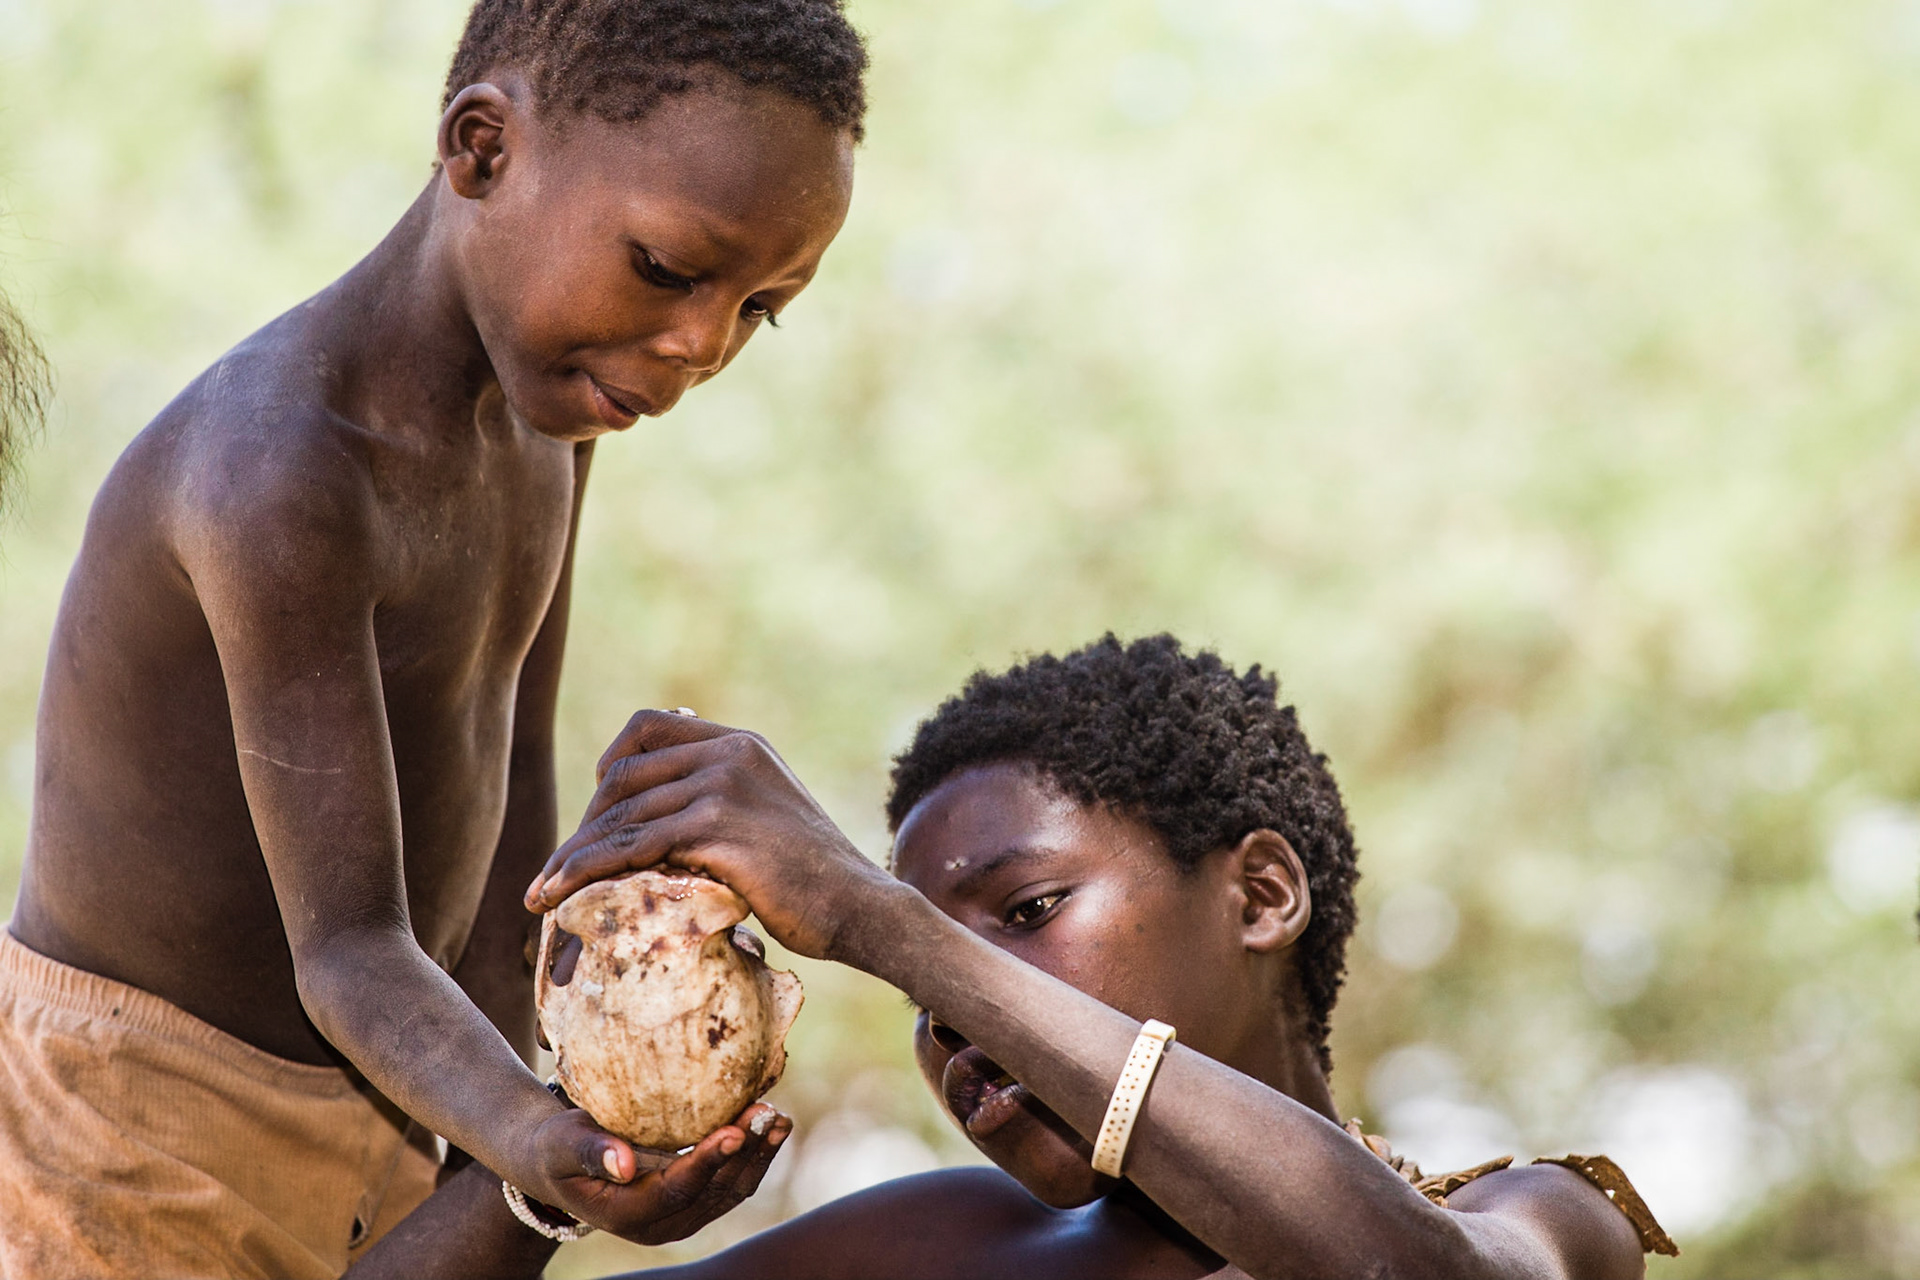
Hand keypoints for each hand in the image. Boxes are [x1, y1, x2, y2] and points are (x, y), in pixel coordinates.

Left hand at [524, 710, 902, 962]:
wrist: (859, 906)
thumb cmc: (814, 879)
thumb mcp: (770, 818)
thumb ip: (724, 803)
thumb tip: (666, 828)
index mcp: (741, 744)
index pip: (649, 727)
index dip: (611, 764)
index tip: (595, 808)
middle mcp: (729, 754)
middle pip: (624, 775)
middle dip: (584, 824)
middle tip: (558, 869)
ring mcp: (723, 787)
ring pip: (622, 815)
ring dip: (573, 856)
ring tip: (541, 894)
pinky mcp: (716, 828)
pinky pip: (632, 846)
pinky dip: (588, 871)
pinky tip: (563, 895)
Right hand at [534, 1101, 792, 1244]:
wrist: (564, 1162)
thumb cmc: (560, 1147)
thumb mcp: (564, 1144)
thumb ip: (592, 1151)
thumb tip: (624, 1164)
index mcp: (626, 1214)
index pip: (676, 1190)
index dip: (706, 1162)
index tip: (733, 1131)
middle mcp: (660, 1223)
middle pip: (713, 1190)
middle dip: (744, 1152)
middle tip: (766, 1113)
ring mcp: (682, 1216)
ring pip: (731, 1189)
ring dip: (758, 1154)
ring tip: (777, 1117)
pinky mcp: (696, 1200)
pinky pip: (732, 1182)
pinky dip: (754, 1155)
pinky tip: (772, 1125)